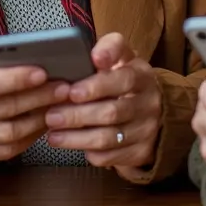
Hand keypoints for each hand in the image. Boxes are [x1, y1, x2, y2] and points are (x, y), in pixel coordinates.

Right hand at [0, 26, 68, 166]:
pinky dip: (32, 136)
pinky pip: (10, 149)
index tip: (42, 72)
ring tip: (59, 103)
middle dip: (37, 97)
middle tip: (64, 87)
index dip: (15, 80)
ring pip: (10, 133)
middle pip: (2, 109)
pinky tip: (45, 119)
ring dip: (39, 118)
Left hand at [43, 33, 161, 176]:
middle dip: (77, 115)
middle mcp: (148, 104)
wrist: (154, 110)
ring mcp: (147, 130)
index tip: (72, 91)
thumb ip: (109, 48)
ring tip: (53, 135)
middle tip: (51, 116)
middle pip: (112, 112)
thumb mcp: (122, 57)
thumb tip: (94, 55)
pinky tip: (71, 144)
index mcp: (142, 76)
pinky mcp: (141, 152)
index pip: (123, 80)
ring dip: (77, 138)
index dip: (96, 86)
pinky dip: (89, 152)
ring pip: (108, 138)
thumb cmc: (124, 78)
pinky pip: (111, 156)